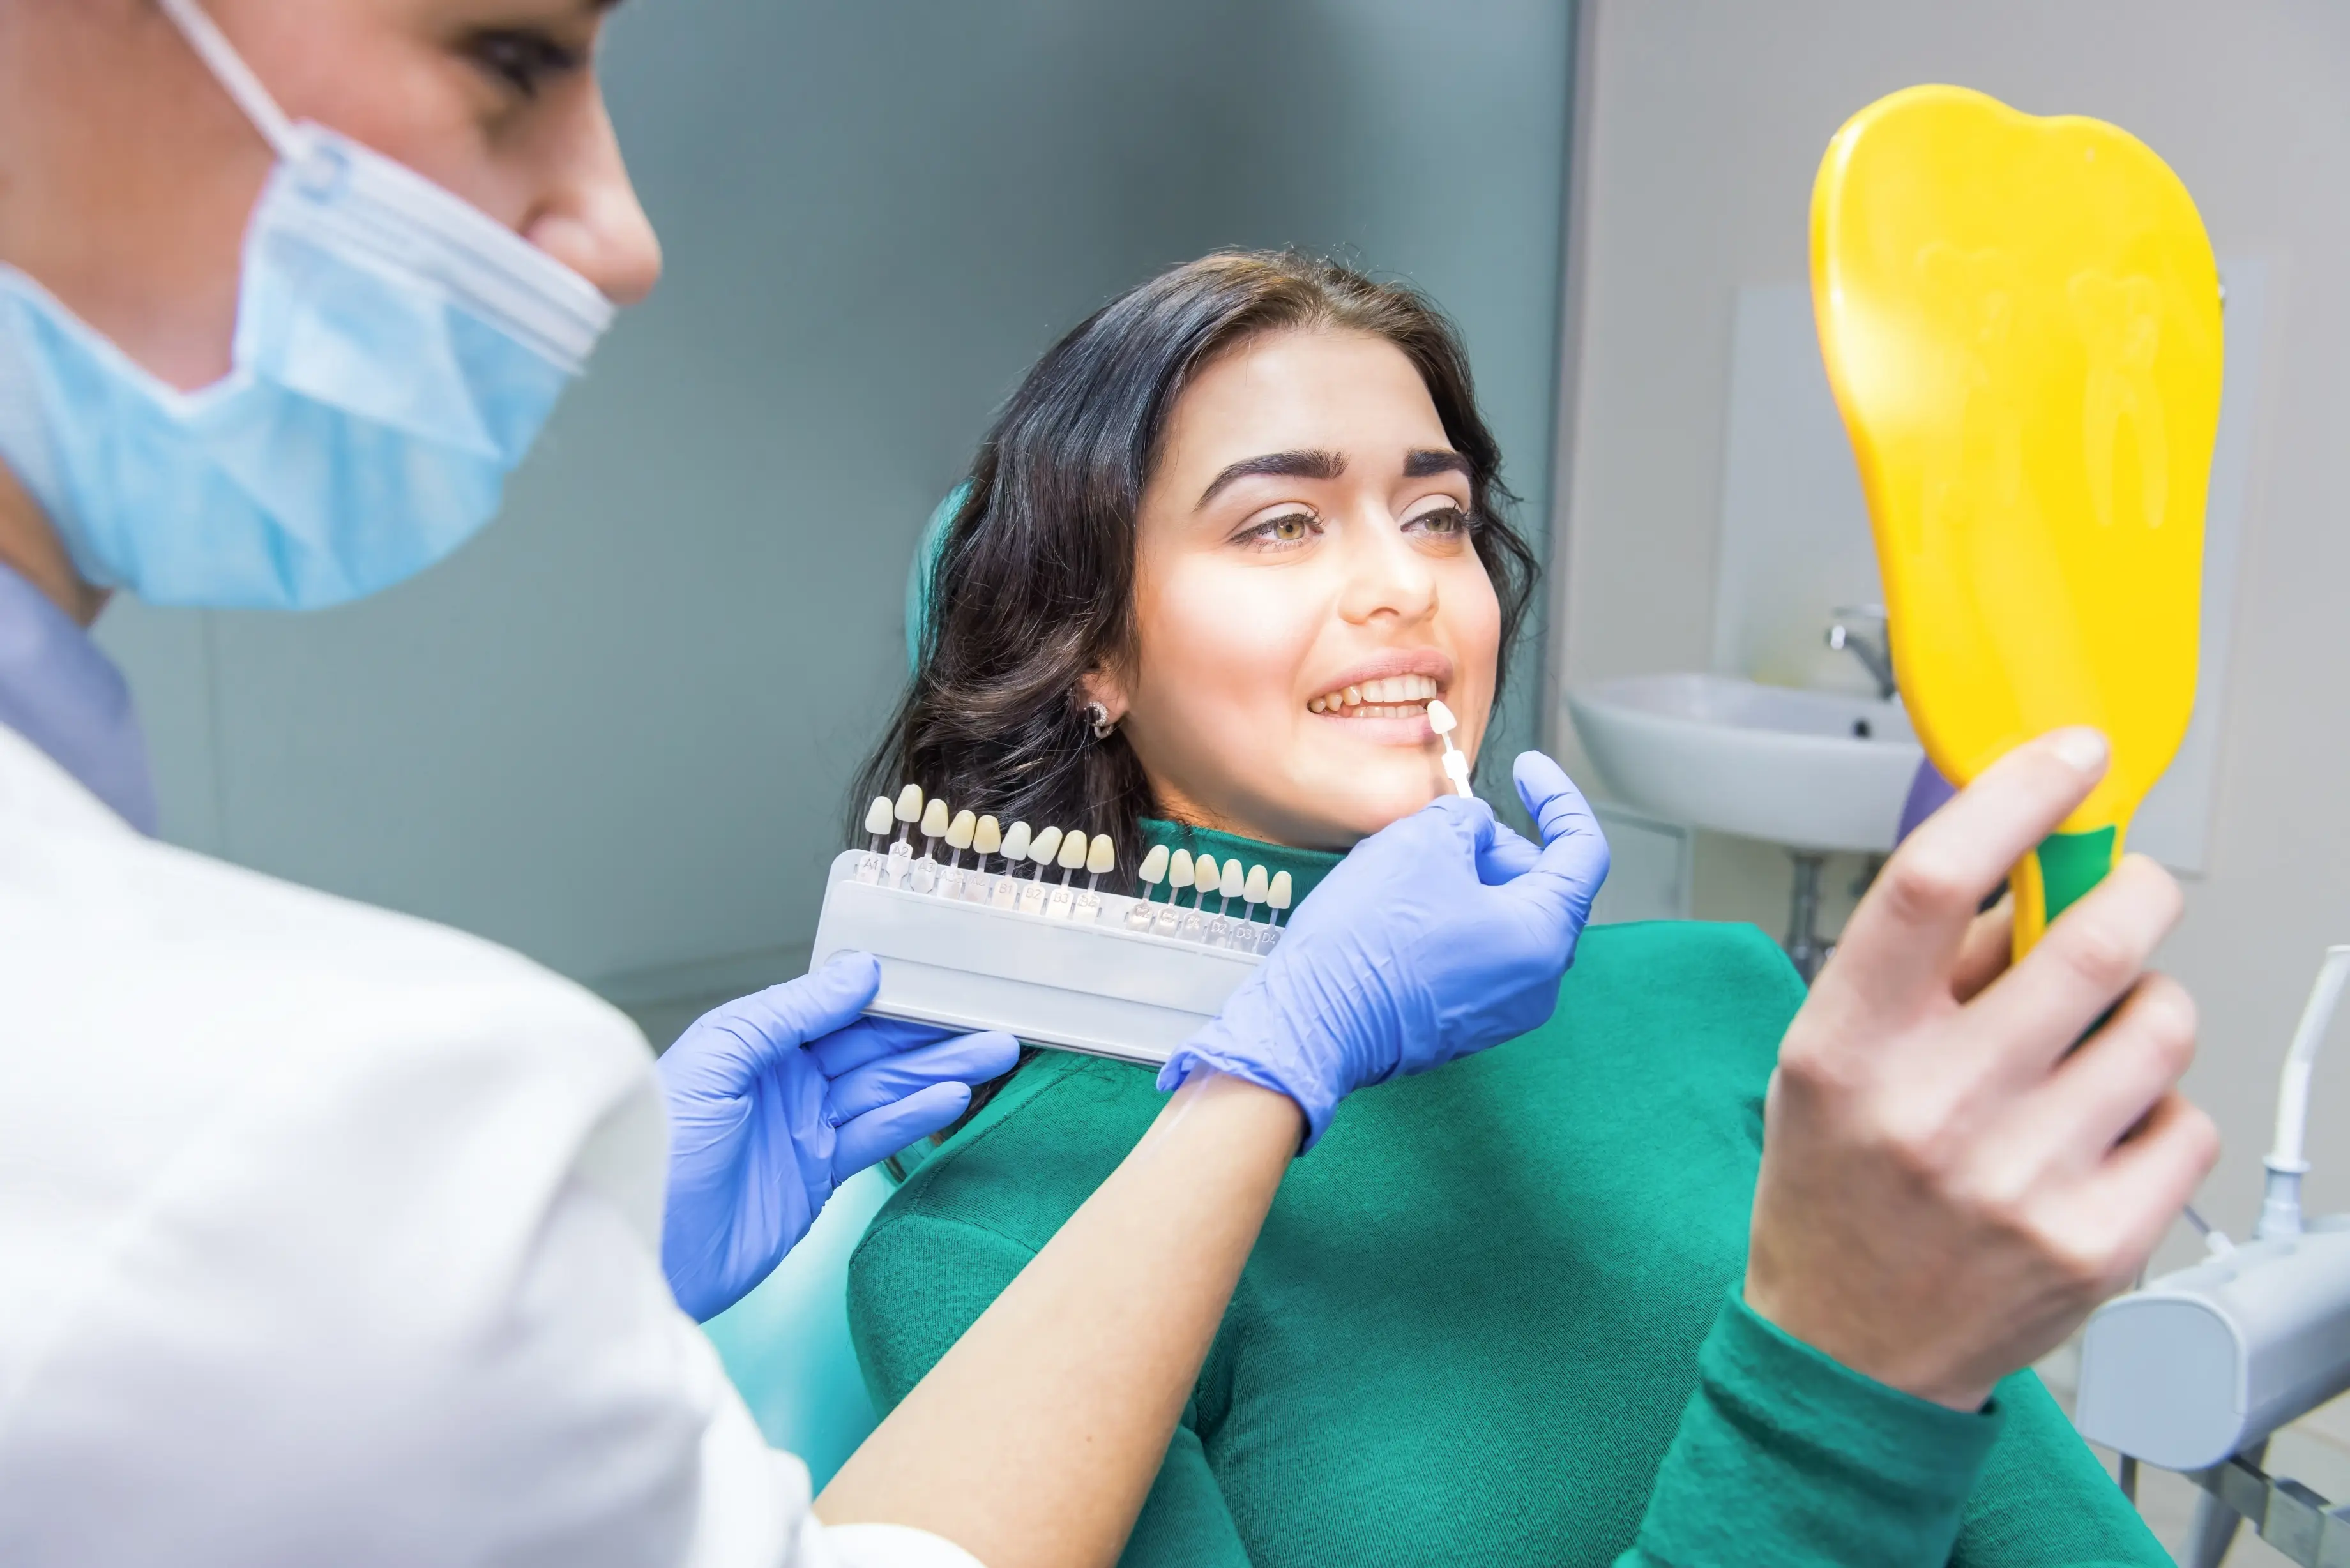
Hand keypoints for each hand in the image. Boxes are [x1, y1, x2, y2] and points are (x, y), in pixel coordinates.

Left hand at [657, 953, 1018, 1320]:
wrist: (645, 1254)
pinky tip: (951, 1098)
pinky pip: (875, 1136)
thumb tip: (857, 973)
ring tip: (991, 1052)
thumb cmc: (658, 1152)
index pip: (834, 1008)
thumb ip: (788, 1013)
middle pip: (870, 1048)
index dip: (887, 996)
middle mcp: (782, 1081)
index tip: (938, 982)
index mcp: (753, 1043)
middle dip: (930, 1034)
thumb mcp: (716, 1059)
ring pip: (884, 1090)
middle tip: (988, 1020)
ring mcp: (804, 1129)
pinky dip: (914, 1116)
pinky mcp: (817, 1177)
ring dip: (938, 1071)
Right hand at [1161, 751, 1610, 1145]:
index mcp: (1544, 936)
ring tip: (1411, 871)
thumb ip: (1468, 820)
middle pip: (1539, 888)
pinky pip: (1476, 956)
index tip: (1529, 771)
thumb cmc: (1367, 940)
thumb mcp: (1421, 842)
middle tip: (1444, 829)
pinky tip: (1400, 912)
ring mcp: (1501, 1010)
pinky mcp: (1465, 1024)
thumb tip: (1474, 831)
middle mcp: (1537, 983)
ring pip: (1503, 922)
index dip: (1557, 798)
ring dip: (1468, 883)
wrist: (1313, 1021)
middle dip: (1496, 847)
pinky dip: (1452, 922)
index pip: (1583, 852)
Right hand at [1743, 728, 2218, 1409]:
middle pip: (2087, 940)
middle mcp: (1931, 1107)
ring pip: (2160, 1025)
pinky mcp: (2094, 1243)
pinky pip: (2185, 1123)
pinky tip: (2100, 1140)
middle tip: (2130, 893)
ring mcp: (2019, 1179)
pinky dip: (2159, 1115)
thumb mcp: (1830, 1061)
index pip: (1930, 882)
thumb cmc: (1836, 1190)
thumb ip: (1921, 969)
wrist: (1845, 1355)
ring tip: (2099, 1048)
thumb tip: (2027, 875)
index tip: (2070, 758)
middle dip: (2134, 892)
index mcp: (1847, 1045)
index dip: (2014, 798)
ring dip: (2146, 1011)